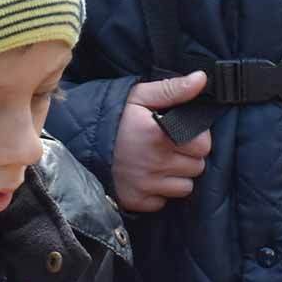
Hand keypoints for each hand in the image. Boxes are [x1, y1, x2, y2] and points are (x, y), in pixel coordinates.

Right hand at [112, 72, 211, 212]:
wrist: (77, 141)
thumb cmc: (113, 116)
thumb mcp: (140, 96)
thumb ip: (173, 89)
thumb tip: (201, 79)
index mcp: (160, 136)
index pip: (203, 146)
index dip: (197, 138)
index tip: (184, 133)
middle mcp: (155, 164)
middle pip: (197, 167)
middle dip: (189, 156)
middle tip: (171, 146)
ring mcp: (145, 185)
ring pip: (184, 187)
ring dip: (177, 176)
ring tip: (160, 161)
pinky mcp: (136, 201)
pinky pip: (163, 202)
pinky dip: (159, 192)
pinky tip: (148, 177)